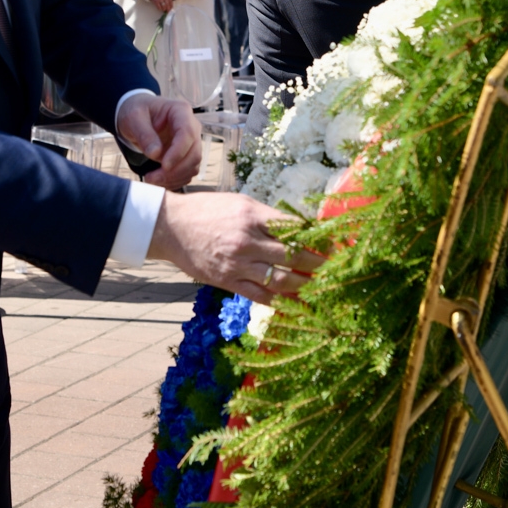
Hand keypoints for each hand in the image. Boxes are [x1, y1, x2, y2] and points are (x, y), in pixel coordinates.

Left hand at [116, 93, 200, 188]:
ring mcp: (190, 142)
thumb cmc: (137, 112)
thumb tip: (155, 154)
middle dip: (175, 170)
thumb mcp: (134, 119)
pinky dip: (174, 180)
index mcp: (180, 111)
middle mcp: (191, 126)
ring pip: (192, 166)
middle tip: (151, 178)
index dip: (178, 152)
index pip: (187, 133)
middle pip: (194, 153)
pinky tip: (158, 180)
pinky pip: (187, 172)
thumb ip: (144, 134)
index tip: (164, 166)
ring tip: (151, 179)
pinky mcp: (186, 155)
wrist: (137, 118)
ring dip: (174, 178)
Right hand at [148, 0, 173, 13]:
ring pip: (164, 6)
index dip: (171, 6)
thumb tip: (171, 6)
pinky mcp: (156, 0)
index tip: (171, 9)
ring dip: (164, 9)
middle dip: (168, 9)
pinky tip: (160, 8)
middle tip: (168, 11)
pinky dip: (160, 9)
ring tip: (164, 9)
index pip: (171, 1)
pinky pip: (159, 7)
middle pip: (168, 4)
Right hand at [148, 191, 324, 303]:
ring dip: (305, 286)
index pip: (295, 229)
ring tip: (322, 290)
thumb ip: (268, 216)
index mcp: (253, 215)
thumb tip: (300, 228)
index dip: (318, 239)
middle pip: (293, 256)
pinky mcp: (227, 280)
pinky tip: (295, 304)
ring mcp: (237, 263)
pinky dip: (280, 301)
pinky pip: (259, 295)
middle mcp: (248, 240)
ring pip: (281, 279)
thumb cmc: (207, 210)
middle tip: (336, 272)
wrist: (170, 227)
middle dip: (319, 265)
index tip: (334, 247)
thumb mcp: (240, 203)